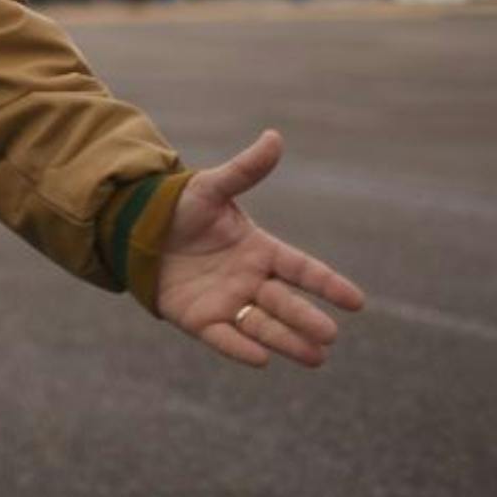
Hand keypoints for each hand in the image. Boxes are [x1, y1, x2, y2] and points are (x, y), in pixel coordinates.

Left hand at [155, 129, 365, 367]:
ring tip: (316, 357)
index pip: (301, 268)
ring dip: (287, 341)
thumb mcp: (212, 188)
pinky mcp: (201, 321)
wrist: (140, 230)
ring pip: (263, 325)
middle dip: (307, 319)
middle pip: (285, 302)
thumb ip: (245, 170)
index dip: (327, 284)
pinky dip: (241, 349)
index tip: (356, 302)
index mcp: (260, 250)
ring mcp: (228, 303)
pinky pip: (224, 338)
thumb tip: (274, 137)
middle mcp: (250, 281)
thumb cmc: (182, 208)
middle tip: (329, 335)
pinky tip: (261, 359)